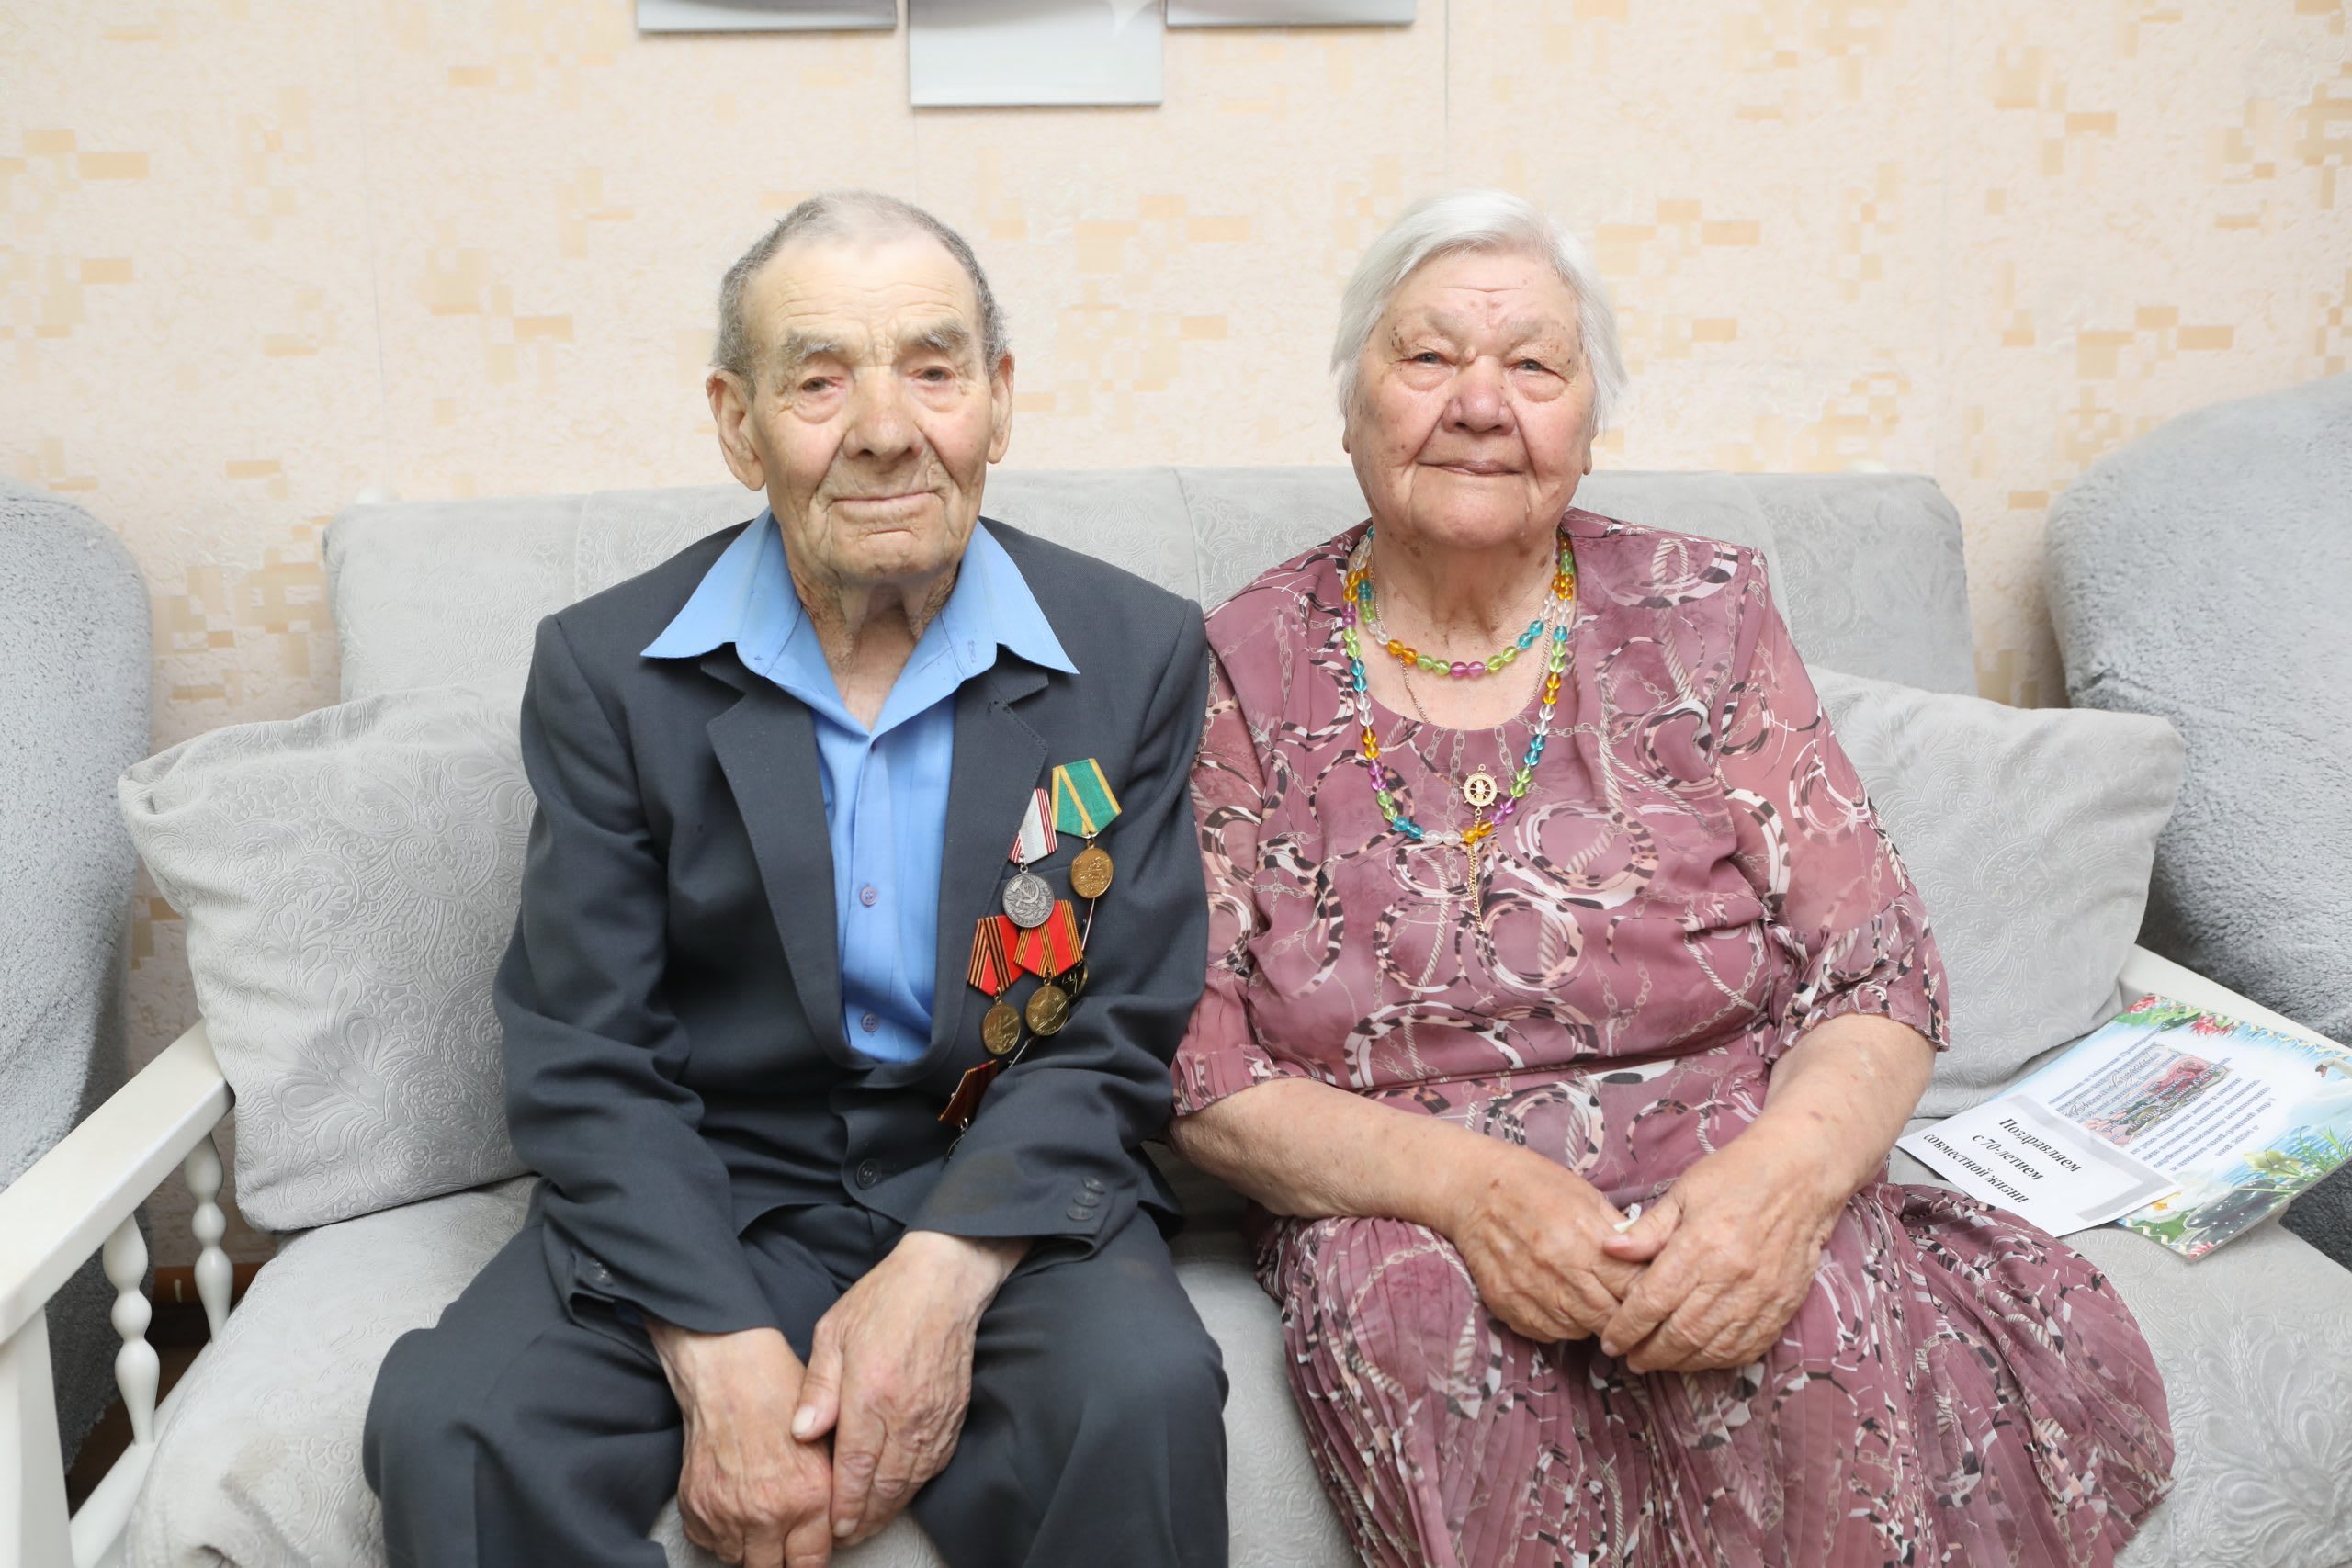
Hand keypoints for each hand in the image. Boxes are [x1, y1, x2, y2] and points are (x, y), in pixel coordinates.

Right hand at [647, 1323, 834, 1567]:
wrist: (728, 1370)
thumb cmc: (778, 1394)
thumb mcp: (827, 1441)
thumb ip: (832, 1493)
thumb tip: (837, 1528)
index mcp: (808, 1497)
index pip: (810, 1565)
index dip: (810, 1561)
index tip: (807, 1555)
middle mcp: (767, 1512)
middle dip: (780, 1557)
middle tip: (783, 1537)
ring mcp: (727, 1513)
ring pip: (739, 1560)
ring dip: (750, 1546)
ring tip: (759, 1513)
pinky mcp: (696, 1507)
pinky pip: (711, 1542)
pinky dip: (721, 1532)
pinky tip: (734, 1504)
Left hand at [790, 1230, 1026, 1544]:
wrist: (944, 1280)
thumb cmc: (885, 1300)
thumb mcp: (832, 1332)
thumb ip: (817, 1387)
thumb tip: (801, 1433)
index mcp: (871, 1394)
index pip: (856, 1468)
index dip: (844, 1505)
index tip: (832, 1525)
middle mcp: (907, 1414)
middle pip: (886, 1486)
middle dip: (864, 1518)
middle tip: (846, 1535)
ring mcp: (934, 1417)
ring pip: (912, 1481)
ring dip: (889, 1508)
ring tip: (868, 1523)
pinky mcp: (953, 1414)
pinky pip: (934, 1463)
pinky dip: (915, 1486)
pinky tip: (900, 1493)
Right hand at [1438, 1141, 1644, 1343]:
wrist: (1472, 1189)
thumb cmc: (1533, 1184)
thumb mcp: (1586, 1196)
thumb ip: (1620, 1232)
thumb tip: (1652, 1258)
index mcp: (1585, 1241)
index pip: (1633, 1287)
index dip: (1648, 1293)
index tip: (1652, 1292)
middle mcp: (1559, 1273)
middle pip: (1610, 1318)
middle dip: (1623, 1315)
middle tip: (1626, 1306)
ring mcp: (1531, 1293)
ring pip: (1580, 1331)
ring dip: (1593, 1322)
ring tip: (1592, 1301)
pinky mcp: (1508, 1306)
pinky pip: (1548, 1333)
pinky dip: (1561, 1325)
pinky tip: (1561, 1303)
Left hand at [1597, 1131, 1842, 1373]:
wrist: (1802, 1174)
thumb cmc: (1736, 1176)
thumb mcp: (1684, 1191)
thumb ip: (1648, 1228)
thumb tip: (1609, 1248)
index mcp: (1699, 1245)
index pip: (1652, 1301)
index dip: (1627, 1328)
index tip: (1610, 1342)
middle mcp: (1730, 1276)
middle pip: (1681, 1332)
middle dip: (1650, 1353)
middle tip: (1632, 1360)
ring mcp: (1760, 1294)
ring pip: (1714, 1346)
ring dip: (1682, 1362)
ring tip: (1661, 1361)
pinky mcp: (1783, 1304)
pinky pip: (1749, 1346)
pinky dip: (1721, 1359)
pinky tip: (1702, 1357)